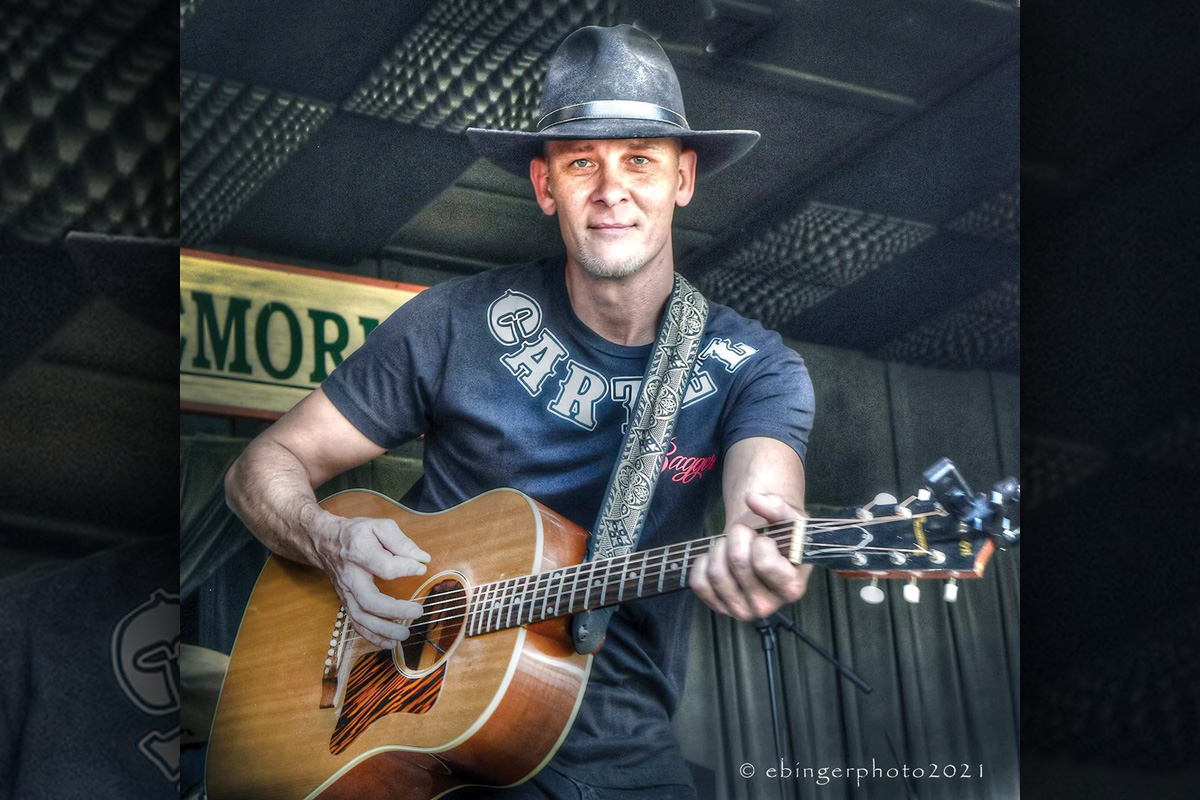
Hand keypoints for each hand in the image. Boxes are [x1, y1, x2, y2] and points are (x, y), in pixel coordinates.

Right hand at [310, 515, 430, 648]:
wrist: (325, 542)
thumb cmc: (356, 533)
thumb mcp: (379, 526)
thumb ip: (401, 542)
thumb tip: (422, 558)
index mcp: (359, 552)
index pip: (385, 567)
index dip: (406, 569)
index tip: (420, 568)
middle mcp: (350, 576)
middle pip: (369, 599)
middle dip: (394, 610)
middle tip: (417, 611)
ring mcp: (346, 592)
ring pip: (360, 616)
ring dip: (382, 630)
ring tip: (404, 634)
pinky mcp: (345, 602)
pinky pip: (356, 623)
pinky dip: (371, 636)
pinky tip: (389, 642)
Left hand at [689, 491, 812, 620]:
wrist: (762, 549)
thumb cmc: (780, 537)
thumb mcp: (790, 519)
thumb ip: (777, 506)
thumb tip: (752, 499)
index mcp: (791, 588)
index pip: (764, 563)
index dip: (761, 542)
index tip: (767, 540)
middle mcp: (766, 606)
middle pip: (737, 562)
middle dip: (739, 537)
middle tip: (747, 538)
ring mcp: (741, 610)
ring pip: (716, 572)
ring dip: (720, 547)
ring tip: (733, 546)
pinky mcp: (718, 607)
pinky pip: (698, 582)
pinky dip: (702, 562)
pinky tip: (718, 558)